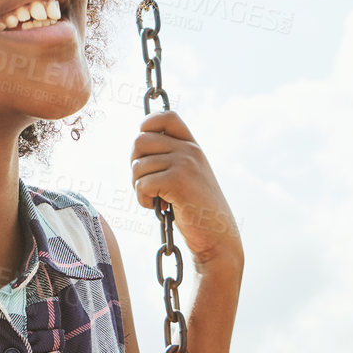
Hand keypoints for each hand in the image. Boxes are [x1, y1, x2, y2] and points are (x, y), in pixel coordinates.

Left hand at [130, 110, 241, 271]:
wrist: (217, 237)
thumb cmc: (196, 211)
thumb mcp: (185, 176)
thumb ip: (168, 158)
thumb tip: (136, 145)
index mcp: (192, 145)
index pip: (165, 116)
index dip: (146, 127)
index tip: (146, 153)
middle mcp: (189, 149)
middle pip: (139, 141)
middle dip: (135, 165)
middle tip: (148, 185)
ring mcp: (185, 163)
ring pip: (137, 166)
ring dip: (139, 188)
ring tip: (157, 199)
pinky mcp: (178, 180)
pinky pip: (142, 184)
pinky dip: (144, 200)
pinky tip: (159, 207)